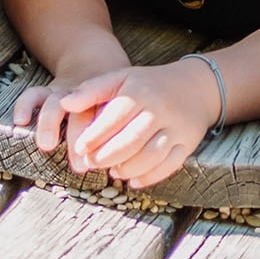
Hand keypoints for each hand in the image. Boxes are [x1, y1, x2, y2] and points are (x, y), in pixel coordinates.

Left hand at [19, 59, 220, 189]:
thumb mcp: (121, 78)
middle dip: (108, 156)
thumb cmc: (148, 85)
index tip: (80, 149)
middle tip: (91, 164)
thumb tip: (64, 104)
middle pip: (132, 139)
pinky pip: (170, 165)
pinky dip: (150, 177)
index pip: (115, 116)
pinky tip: (132, 181)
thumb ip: (92, 90)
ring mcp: (177, 127)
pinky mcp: (189, 143)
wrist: (195, 86)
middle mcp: (161, 109)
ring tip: (113, 172)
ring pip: (151, 155)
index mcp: (140, 91)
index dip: (95, 135)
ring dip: (128, 168)